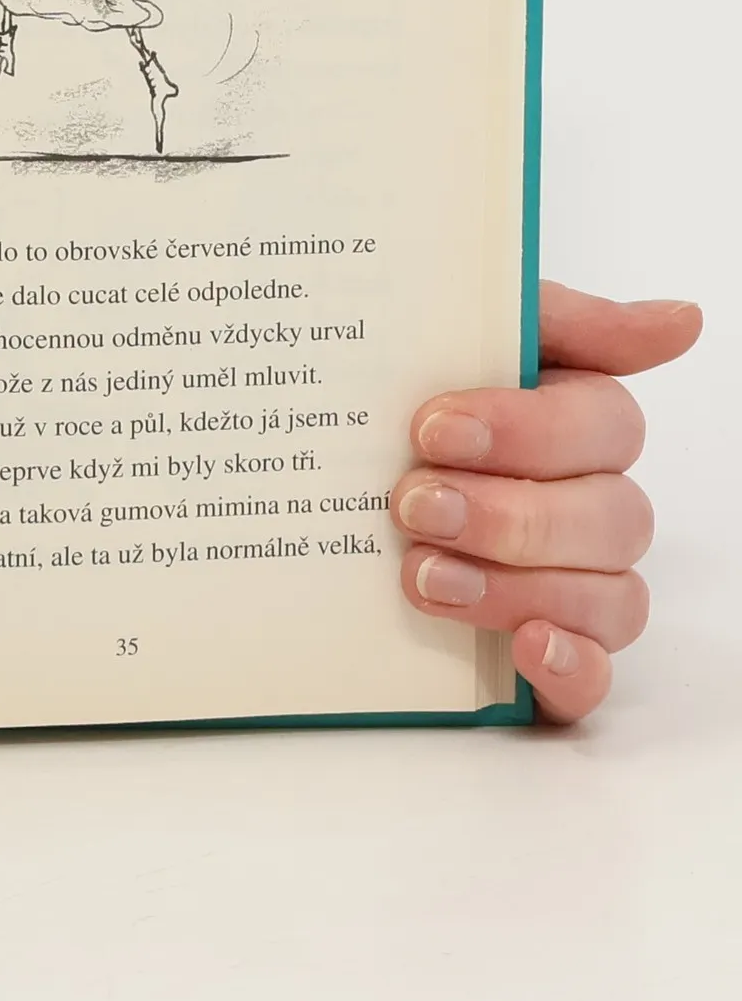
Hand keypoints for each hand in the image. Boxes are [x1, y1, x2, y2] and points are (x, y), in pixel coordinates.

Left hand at [391, 283, 700, 721]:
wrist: (319, 455)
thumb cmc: (406, 392)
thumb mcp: (458, 329)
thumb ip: (558, 319)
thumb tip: (681, 321)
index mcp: (577, 426)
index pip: (604, 427)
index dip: (526, 431)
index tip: (431, 430)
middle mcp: (588, 508)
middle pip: (609, 518)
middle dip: (509, 515)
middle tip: (415, 503)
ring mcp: (573, 585)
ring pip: (608, 599)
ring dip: (515, 588)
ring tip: (421, 574)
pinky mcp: (543, 656)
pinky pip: (594, 681)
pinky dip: (570, 669)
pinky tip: (524, 648)